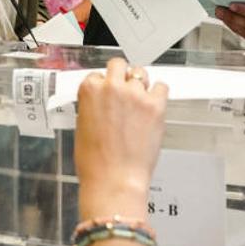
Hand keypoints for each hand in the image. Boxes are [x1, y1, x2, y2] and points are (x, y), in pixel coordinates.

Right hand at [76, 58, 168, 220]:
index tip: (106, 93)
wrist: (114, 180)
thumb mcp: (82, 128)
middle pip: (119, 65)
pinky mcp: (155, 105)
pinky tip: (153, 104)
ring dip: (139, 84)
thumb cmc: (95, 163)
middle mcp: (113, 87)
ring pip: (140, 73)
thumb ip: (92, 107)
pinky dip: (158, 93)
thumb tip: (101, 105)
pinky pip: (161, 87)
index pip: (96, 75)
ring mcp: (135, 94)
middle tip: (123, 89)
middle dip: (120, 76)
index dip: (102, 86)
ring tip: (139, 100)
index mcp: (90, 91)